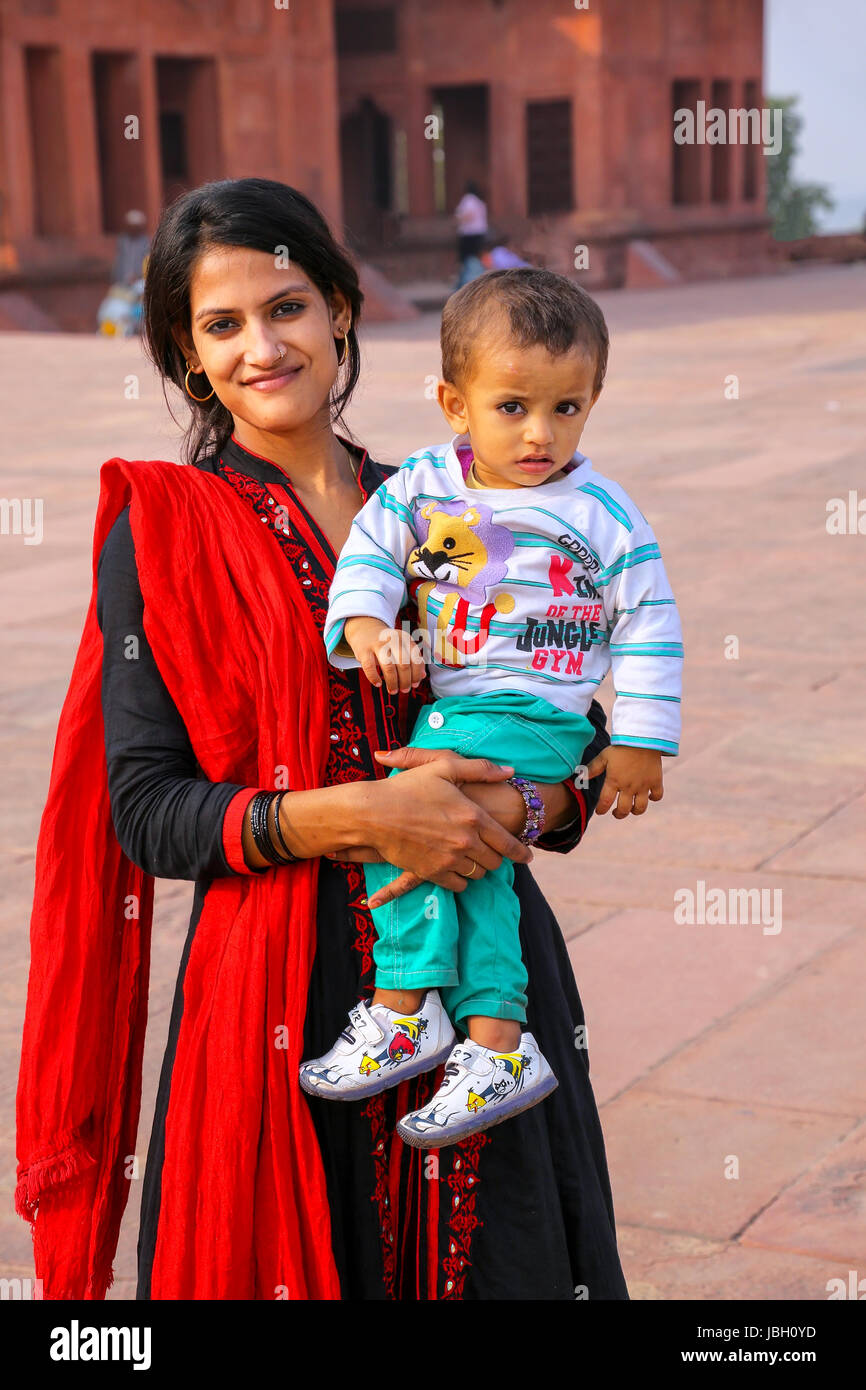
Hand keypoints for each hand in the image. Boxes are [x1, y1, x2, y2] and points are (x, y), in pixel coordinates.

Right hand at [324, 745, 532, 906]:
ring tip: (471, 858)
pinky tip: (456, 869)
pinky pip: (458, 885)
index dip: (520, 852)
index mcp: (473, 816)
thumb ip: (479, 769)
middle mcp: (466, 841)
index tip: (527, 858)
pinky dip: (461, 879)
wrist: (374, 814)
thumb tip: (509, 771)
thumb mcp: (444, 767)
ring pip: (478, 874)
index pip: (507, 842)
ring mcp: (449, 860)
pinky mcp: (432, 873)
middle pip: (494, 861)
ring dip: (478, 868)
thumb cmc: (408, 787)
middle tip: (491, 852)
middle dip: (496, 858)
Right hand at [343, 617, 425, 694]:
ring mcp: (377, 644)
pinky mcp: (364, 650)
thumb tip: (422, 676)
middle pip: (404, 664)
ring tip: (393, 690)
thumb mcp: (402, 646)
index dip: (417, 674)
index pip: (416, 658)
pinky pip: (369, 667)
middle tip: (405, 690)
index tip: (415, 684)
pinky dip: (374, 678)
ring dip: (392, 682)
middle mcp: (392, 639)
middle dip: (406, 681)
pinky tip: (378, 684)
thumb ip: (414, 660)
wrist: (365, 629)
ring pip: (388, 666)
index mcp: (405, 638)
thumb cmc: (387, 643)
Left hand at [585, 746, 663, 818]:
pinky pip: (657, 796)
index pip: (605, 802)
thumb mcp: (604, 756)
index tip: (600, 811)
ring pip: (640, 808)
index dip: (601, 809)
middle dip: (618, 814)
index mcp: (614, 781)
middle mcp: (628, 786)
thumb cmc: (621, 746)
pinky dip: (653, 798)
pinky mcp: (656, 781)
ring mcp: (643, 785)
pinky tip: (649, 796)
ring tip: (632, 809)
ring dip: (635, 811)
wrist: (642, 737)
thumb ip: (592, 768)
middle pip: (623, 810)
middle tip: (615, 812)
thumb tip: (580, 778)